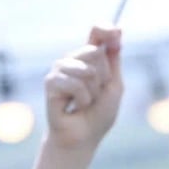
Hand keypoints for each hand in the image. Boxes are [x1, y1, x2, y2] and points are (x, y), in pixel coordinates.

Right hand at [45, 27, 123, 150]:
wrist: (83, 138)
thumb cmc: (99, 115)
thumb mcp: (114, 85)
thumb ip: (114, 59)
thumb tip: (117, 29)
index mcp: (90, 58)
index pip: (97, 32)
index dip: (105, 29)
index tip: (115, 33)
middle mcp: (73, 59)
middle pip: (95, 52)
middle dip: (103, 78)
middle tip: (96, 94)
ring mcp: (60, 69)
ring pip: (86, 68)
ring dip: (93, 91)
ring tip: (85, 103)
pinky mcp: (51, 82)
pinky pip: (74, 83)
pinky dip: (81, 99)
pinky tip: (74, 108)